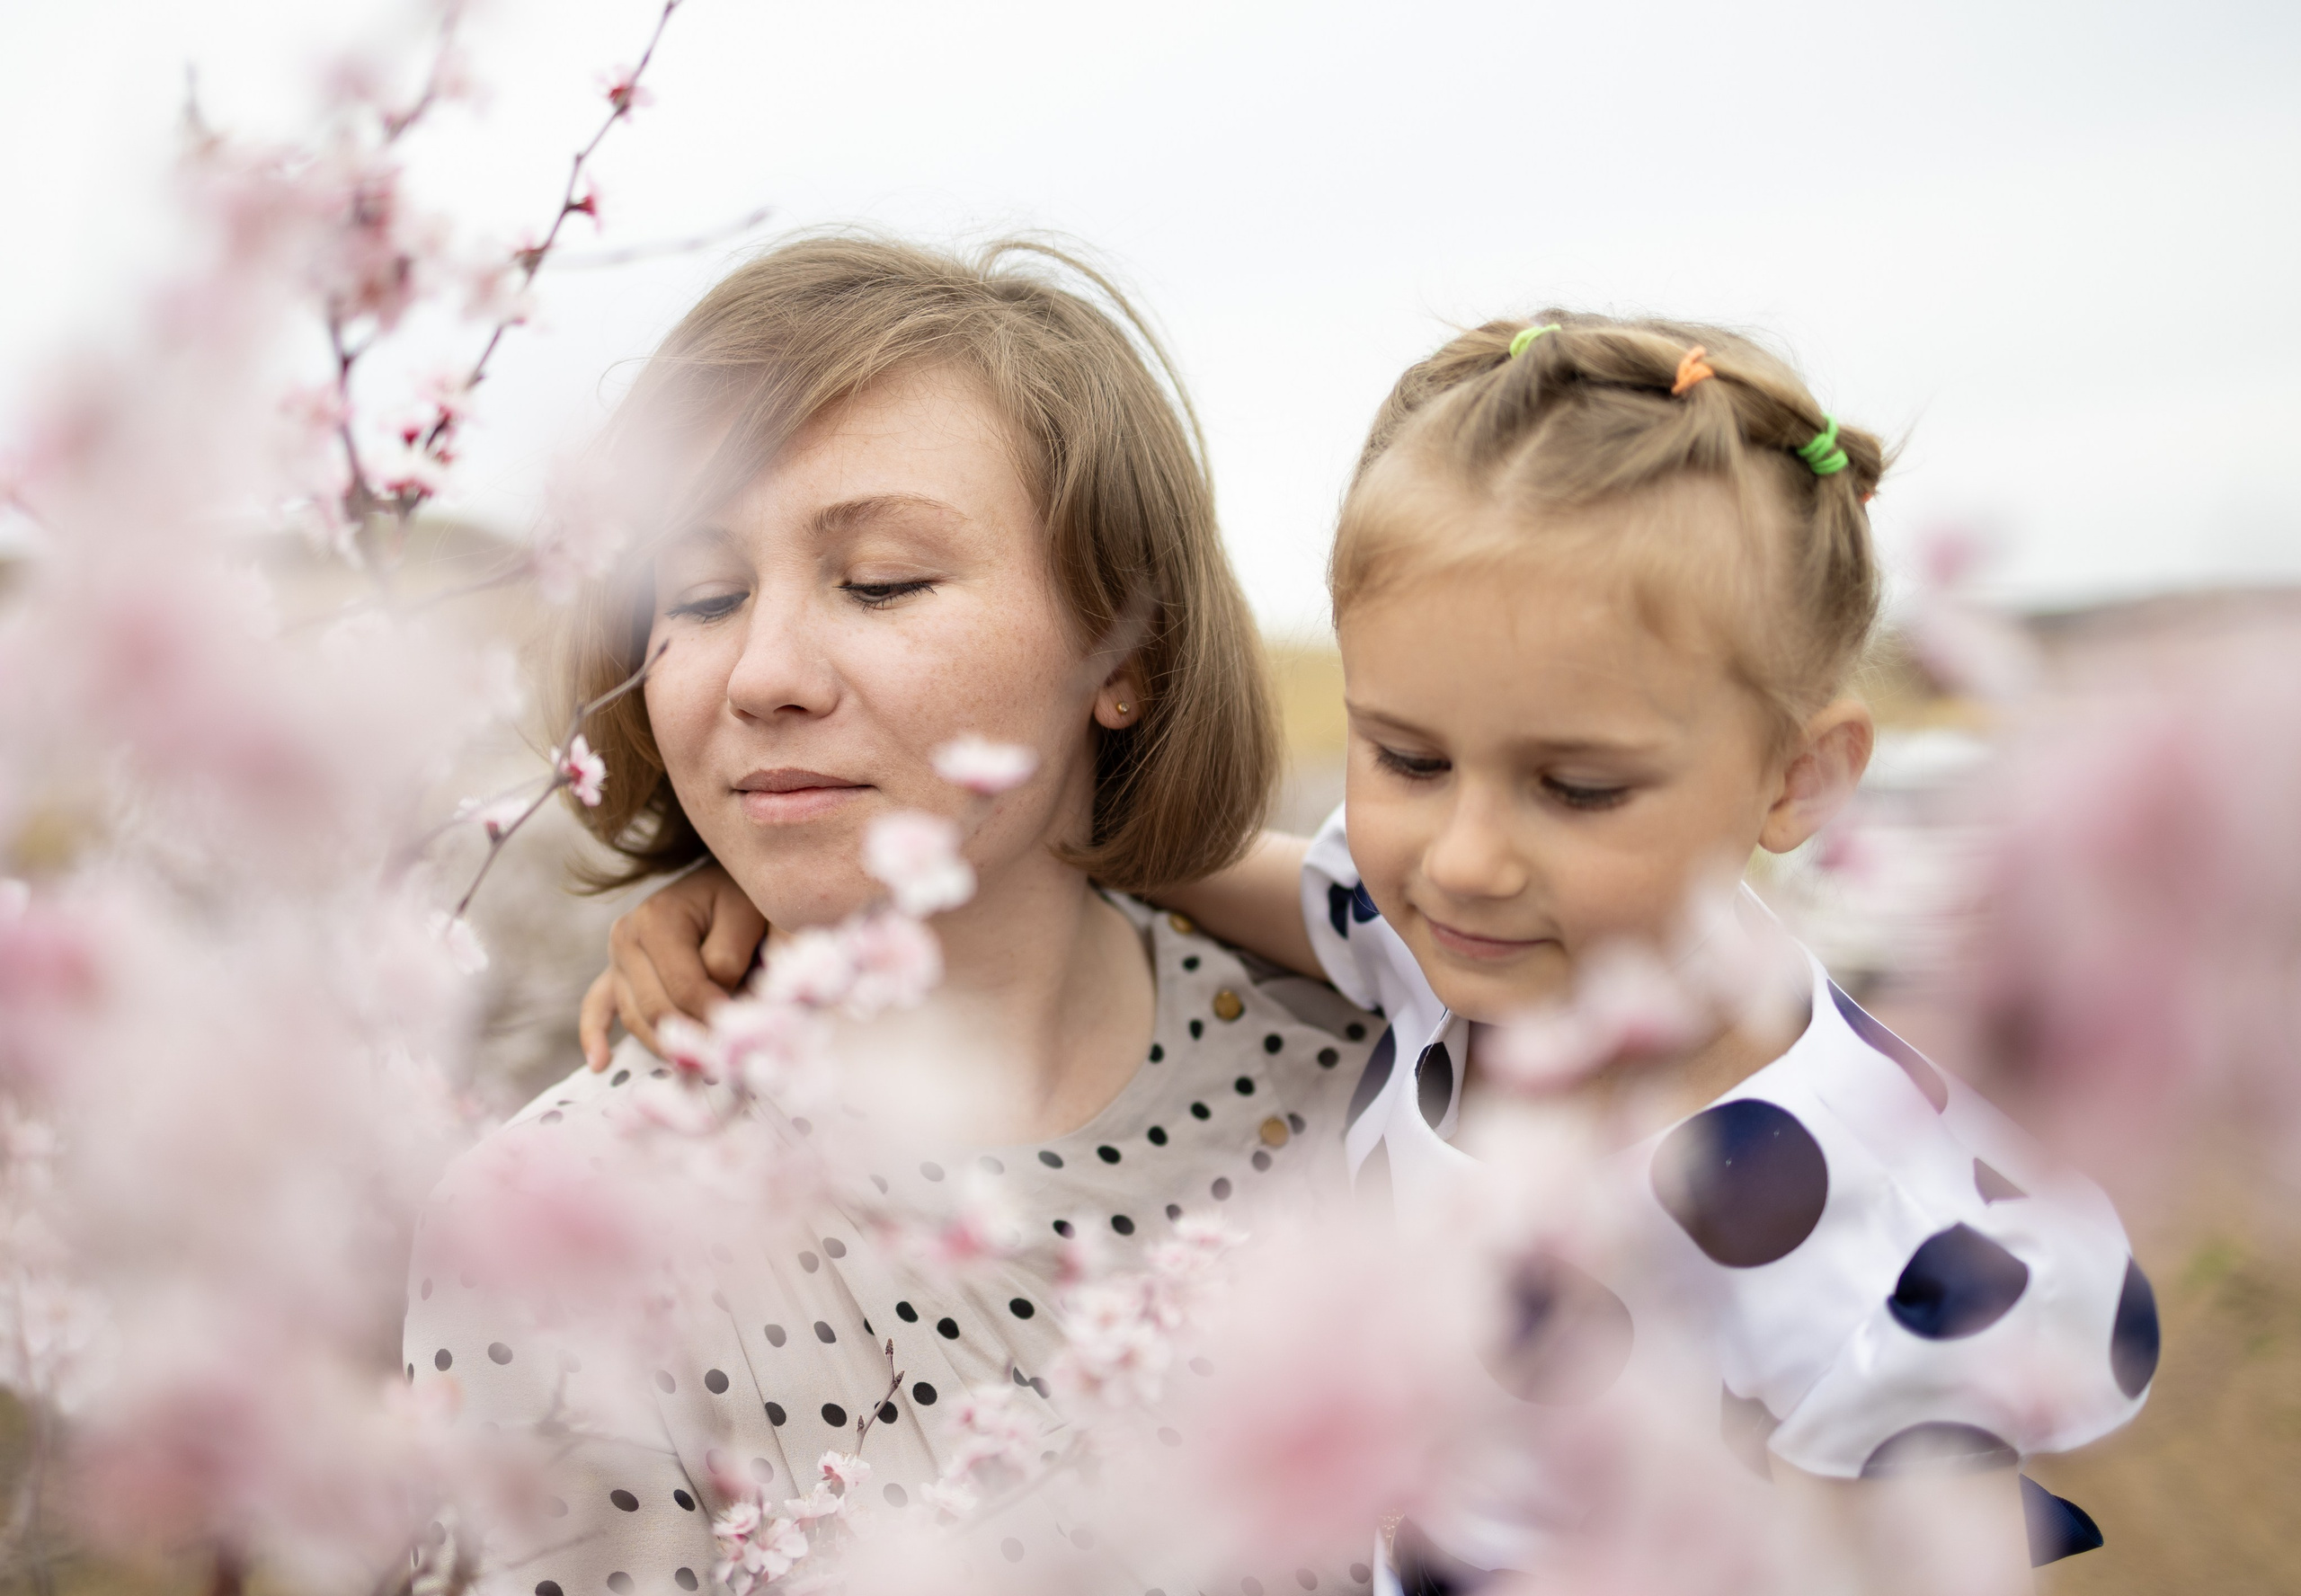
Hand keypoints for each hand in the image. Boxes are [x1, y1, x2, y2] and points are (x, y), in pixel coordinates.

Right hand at [579, 861, 768, 1068]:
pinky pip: (598, 1005)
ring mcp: (616, 957)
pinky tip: (600, 1063)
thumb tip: (712, 1006)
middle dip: (690, 1036)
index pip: (683, 987)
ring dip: (663, 1046)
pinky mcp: (616, 972)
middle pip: (656, 1008)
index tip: (739, 1034)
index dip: (712, 1015)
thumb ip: (726, 958)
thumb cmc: (739, 897)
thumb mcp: (744, 916)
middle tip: (722, 1059)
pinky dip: (594, 1035)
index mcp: (656, 918)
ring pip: (636, 1017)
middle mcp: (626, 936)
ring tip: (694, 1070)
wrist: (721, 881)